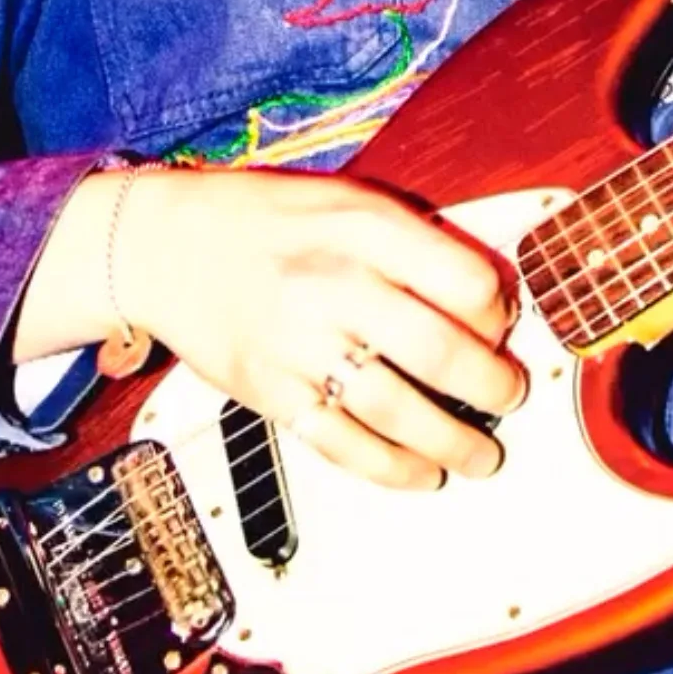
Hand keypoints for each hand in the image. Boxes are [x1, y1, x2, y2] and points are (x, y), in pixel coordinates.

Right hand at [22, 165, 524, 488]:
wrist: (161, 244)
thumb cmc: (265, 218)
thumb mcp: (346, 200)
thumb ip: (410, 239)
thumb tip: (483, 292)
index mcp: (362, 228)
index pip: (462, 279)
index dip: (499, 309)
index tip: (505, 322)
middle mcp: (333, 285)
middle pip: (439, 349)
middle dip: (492, 384)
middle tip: (511, 394)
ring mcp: (298, 344)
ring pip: (397, 409)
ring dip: (453, 441)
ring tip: (482, 454)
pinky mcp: (269, 392)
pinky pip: (341, 444)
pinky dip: (390, 468)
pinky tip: (421, 473)